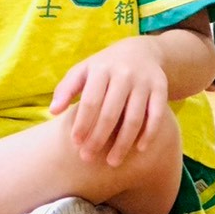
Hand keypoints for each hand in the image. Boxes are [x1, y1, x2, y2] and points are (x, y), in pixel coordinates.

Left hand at [51, 38, 168, 166]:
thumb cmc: (104, 67)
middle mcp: (123, 75)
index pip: (90, 102)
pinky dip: (149, 134)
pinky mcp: (161, 89)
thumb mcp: (83, 71)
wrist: (141, 52)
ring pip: (134, 118)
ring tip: (112, 161)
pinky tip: (139, 149)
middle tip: (88, 158)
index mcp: (100, 69)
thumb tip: (53, 111)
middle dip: (98, 138)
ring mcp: (144, 83)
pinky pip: (156, 116)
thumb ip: (66, 89)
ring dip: (123, 143)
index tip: (75, 143)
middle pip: (110, 113)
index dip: (82, 124)